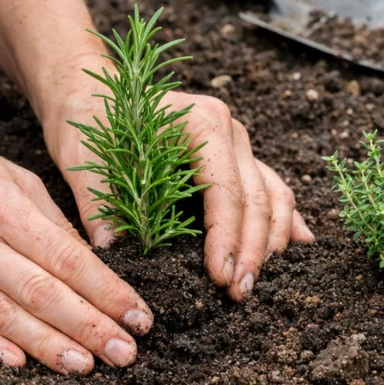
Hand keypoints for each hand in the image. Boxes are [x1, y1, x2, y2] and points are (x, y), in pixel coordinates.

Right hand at [0, 116, 151, 373]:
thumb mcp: (17, 179)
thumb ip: (56, 224)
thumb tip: (96, 265)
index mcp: (2, 207)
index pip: (67, 259)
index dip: (107, 292)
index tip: (138, 315)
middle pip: (41, 294)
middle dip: (89, 327)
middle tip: (125, 352)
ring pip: (4, 317)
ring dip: (48, 346)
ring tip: (85, 366)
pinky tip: (20, 363)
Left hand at [43, 84, 313, 301]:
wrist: (93, 92)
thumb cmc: (91, 120)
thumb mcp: (85, 155)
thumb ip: (97, 198)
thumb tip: (108, 246)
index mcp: (201, 123)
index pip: (226, 191)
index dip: (227, 238)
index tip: (220, 278)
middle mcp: (230, 131)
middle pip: (256, 199)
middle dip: (251, 250)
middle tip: (239, 292)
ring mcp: (238, 143)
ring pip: (272, 195)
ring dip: (269, 241)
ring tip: (254, 281)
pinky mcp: (237, 158)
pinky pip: (272, 189)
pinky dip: (284, 218)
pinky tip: (298, 245)